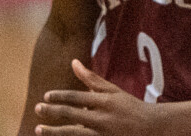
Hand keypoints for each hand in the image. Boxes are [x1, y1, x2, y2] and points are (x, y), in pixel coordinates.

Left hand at [35, 60, 161, 135]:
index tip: (46, 96)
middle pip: (72, 115)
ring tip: (39, 130)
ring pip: (74, 134)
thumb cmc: (130, 108)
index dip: (59, 96)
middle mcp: (102, 119)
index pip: (76, 97)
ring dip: (54, 133)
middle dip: (52, 112)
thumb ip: (91, 79)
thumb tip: (73, 62)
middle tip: (37, 109)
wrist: (153, 129)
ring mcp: (103, 135)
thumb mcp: (112, 90)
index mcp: (104, 102)